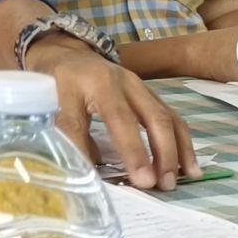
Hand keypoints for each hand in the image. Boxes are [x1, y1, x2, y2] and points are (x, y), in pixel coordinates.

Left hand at [30, 37, 194, 189]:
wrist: (71, 53)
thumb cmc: (57, 82)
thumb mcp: (48, 102)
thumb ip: (64, 132)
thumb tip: (84, 171)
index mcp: (74, 84)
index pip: (75, 121)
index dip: (82, 148)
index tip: (92, 177)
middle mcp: (109, 82)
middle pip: (127, 117)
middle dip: (140, 153)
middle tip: (148, 184)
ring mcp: (136, 86)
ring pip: (159, 117)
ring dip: (169, 153)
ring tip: (170, 183)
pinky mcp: (151, 94)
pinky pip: (173, 119)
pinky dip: (183, 145)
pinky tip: (189, 168)